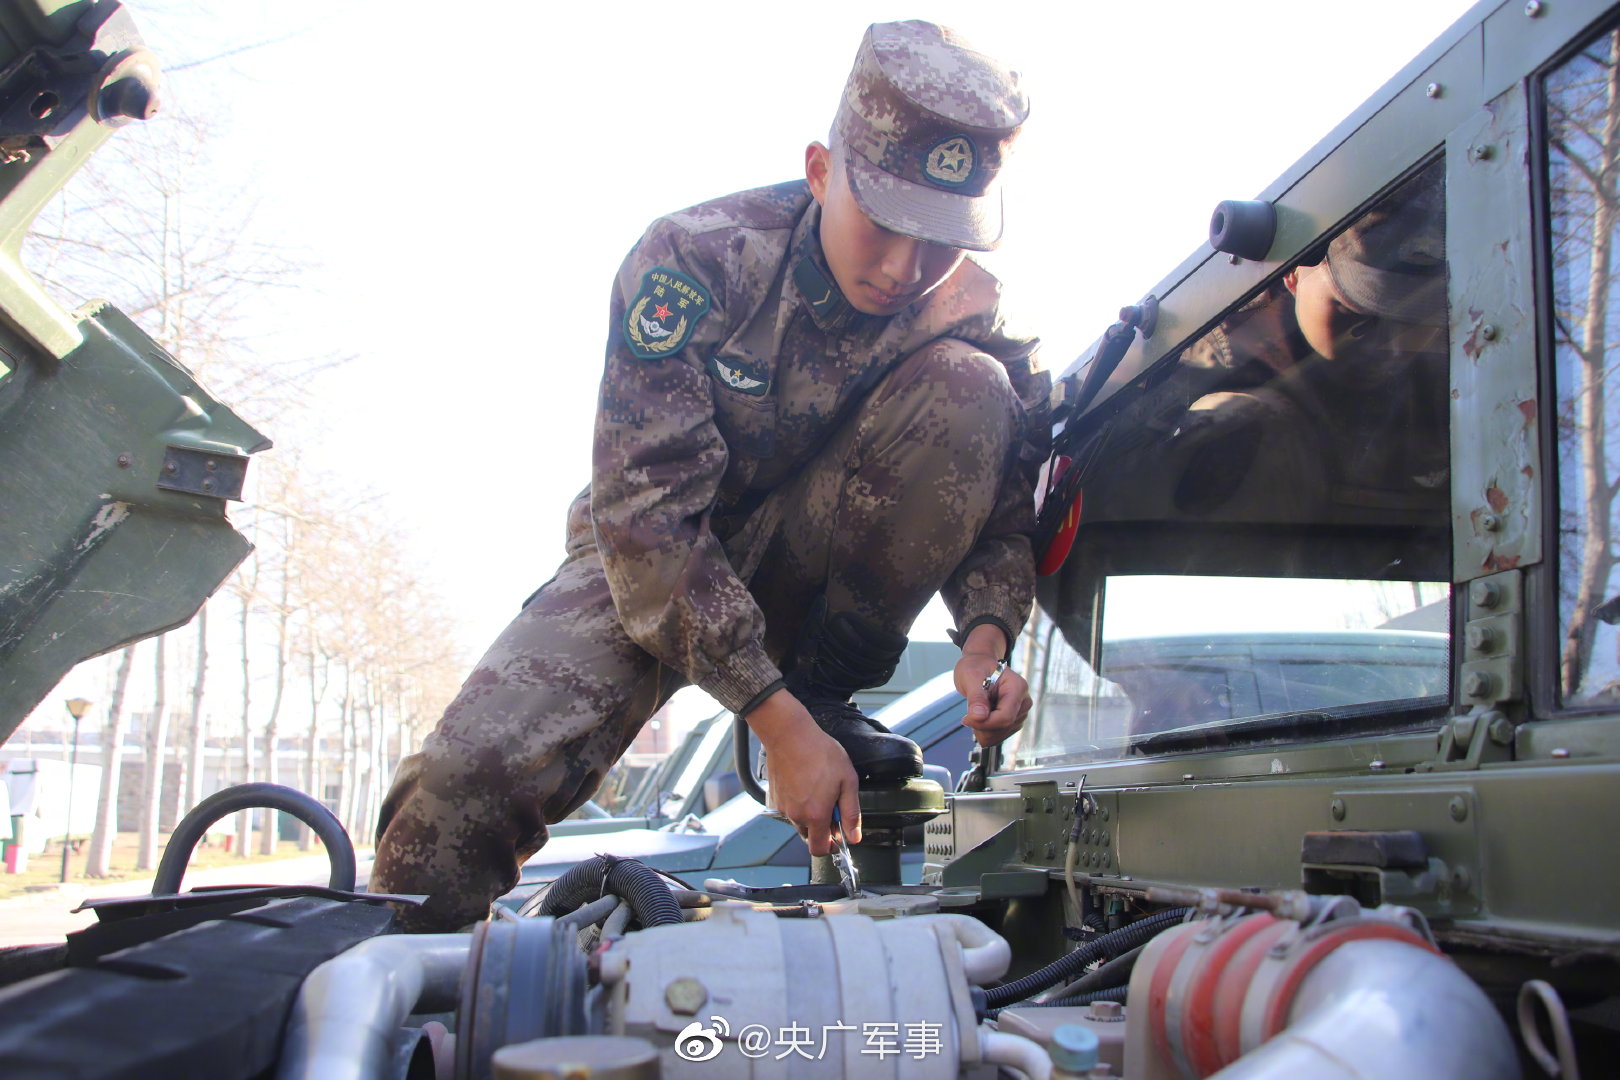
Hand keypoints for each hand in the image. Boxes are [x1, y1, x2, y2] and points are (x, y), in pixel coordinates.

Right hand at [746, 689, 861, 855]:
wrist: (790, 735)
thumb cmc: (819, 753)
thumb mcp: (847, 781)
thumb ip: (851, 812)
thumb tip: (854, 836)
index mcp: (816, 815)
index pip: (820, 849)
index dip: (832, 847)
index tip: (839, 836)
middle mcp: (796, 815)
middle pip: (810, 836)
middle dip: (822, 828)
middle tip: (831, 805)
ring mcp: (783, 807)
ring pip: (800, 822)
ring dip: (810, 814)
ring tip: (818, 789)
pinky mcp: (775, 798)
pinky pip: (790, 809)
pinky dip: (799, 804)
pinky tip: (805, 784)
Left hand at [954, 625, 1031, 747]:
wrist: (979, 666)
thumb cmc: (976, 667)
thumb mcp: (971, 676)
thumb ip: (976, 697)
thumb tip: (979, 716)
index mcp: (1017, 687)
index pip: (1005, 717)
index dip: (984, 723)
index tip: (967, 719)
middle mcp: (1023, 701)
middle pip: (1003, 727)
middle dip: (982, 726)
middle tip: (968, 715)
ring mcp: (1020, 712)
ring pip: (1000, 735)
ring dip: (983, 729)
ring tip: (975, 711)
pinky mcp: (1014, 721)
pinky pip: (999, 735)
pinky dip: (986, 731)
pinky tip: (980, 717)